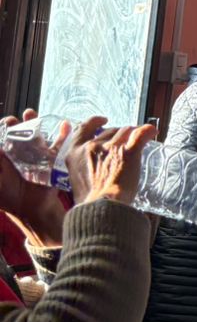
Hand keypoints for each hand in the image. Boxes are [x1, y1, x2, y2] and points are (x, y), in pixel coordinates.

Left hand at [0, 109, 72, 247]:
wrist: (34, 209)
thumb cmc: (10, 196)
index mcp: (6, 160)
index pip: (4, 139)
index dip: (4, 129)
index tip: (7, 123)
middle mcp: (21, 157)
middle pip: (20, 134)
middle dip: (20, 123)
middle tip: (19, 117)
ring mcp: (37, 158)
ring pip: (37, 137)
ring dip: (36, 123)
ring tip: (31, 113)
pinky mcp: (52, 162)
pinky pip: (59, 146)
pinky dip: (63, 135)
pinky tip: (65, 125)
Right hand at [65, 119, 155, 207]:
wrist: (101, 206)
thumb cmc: (90, 201)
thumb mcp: (76, 181)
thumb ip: (82, 171)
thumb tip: (91, 173)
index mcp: (75, 153)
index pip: (83, 128)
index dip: (94, 122)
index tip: (102, 120)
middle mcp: (92, 146)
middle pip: (109, 131)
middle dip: (119, 133)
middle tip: (127, 141)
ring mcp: (111, 148)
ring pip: (125, 131)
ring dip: (133, 133)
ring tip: (140, 138)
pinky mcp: (128, 152)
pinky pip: (140, 135)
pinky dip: (147, 131)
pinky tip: (153, 132)